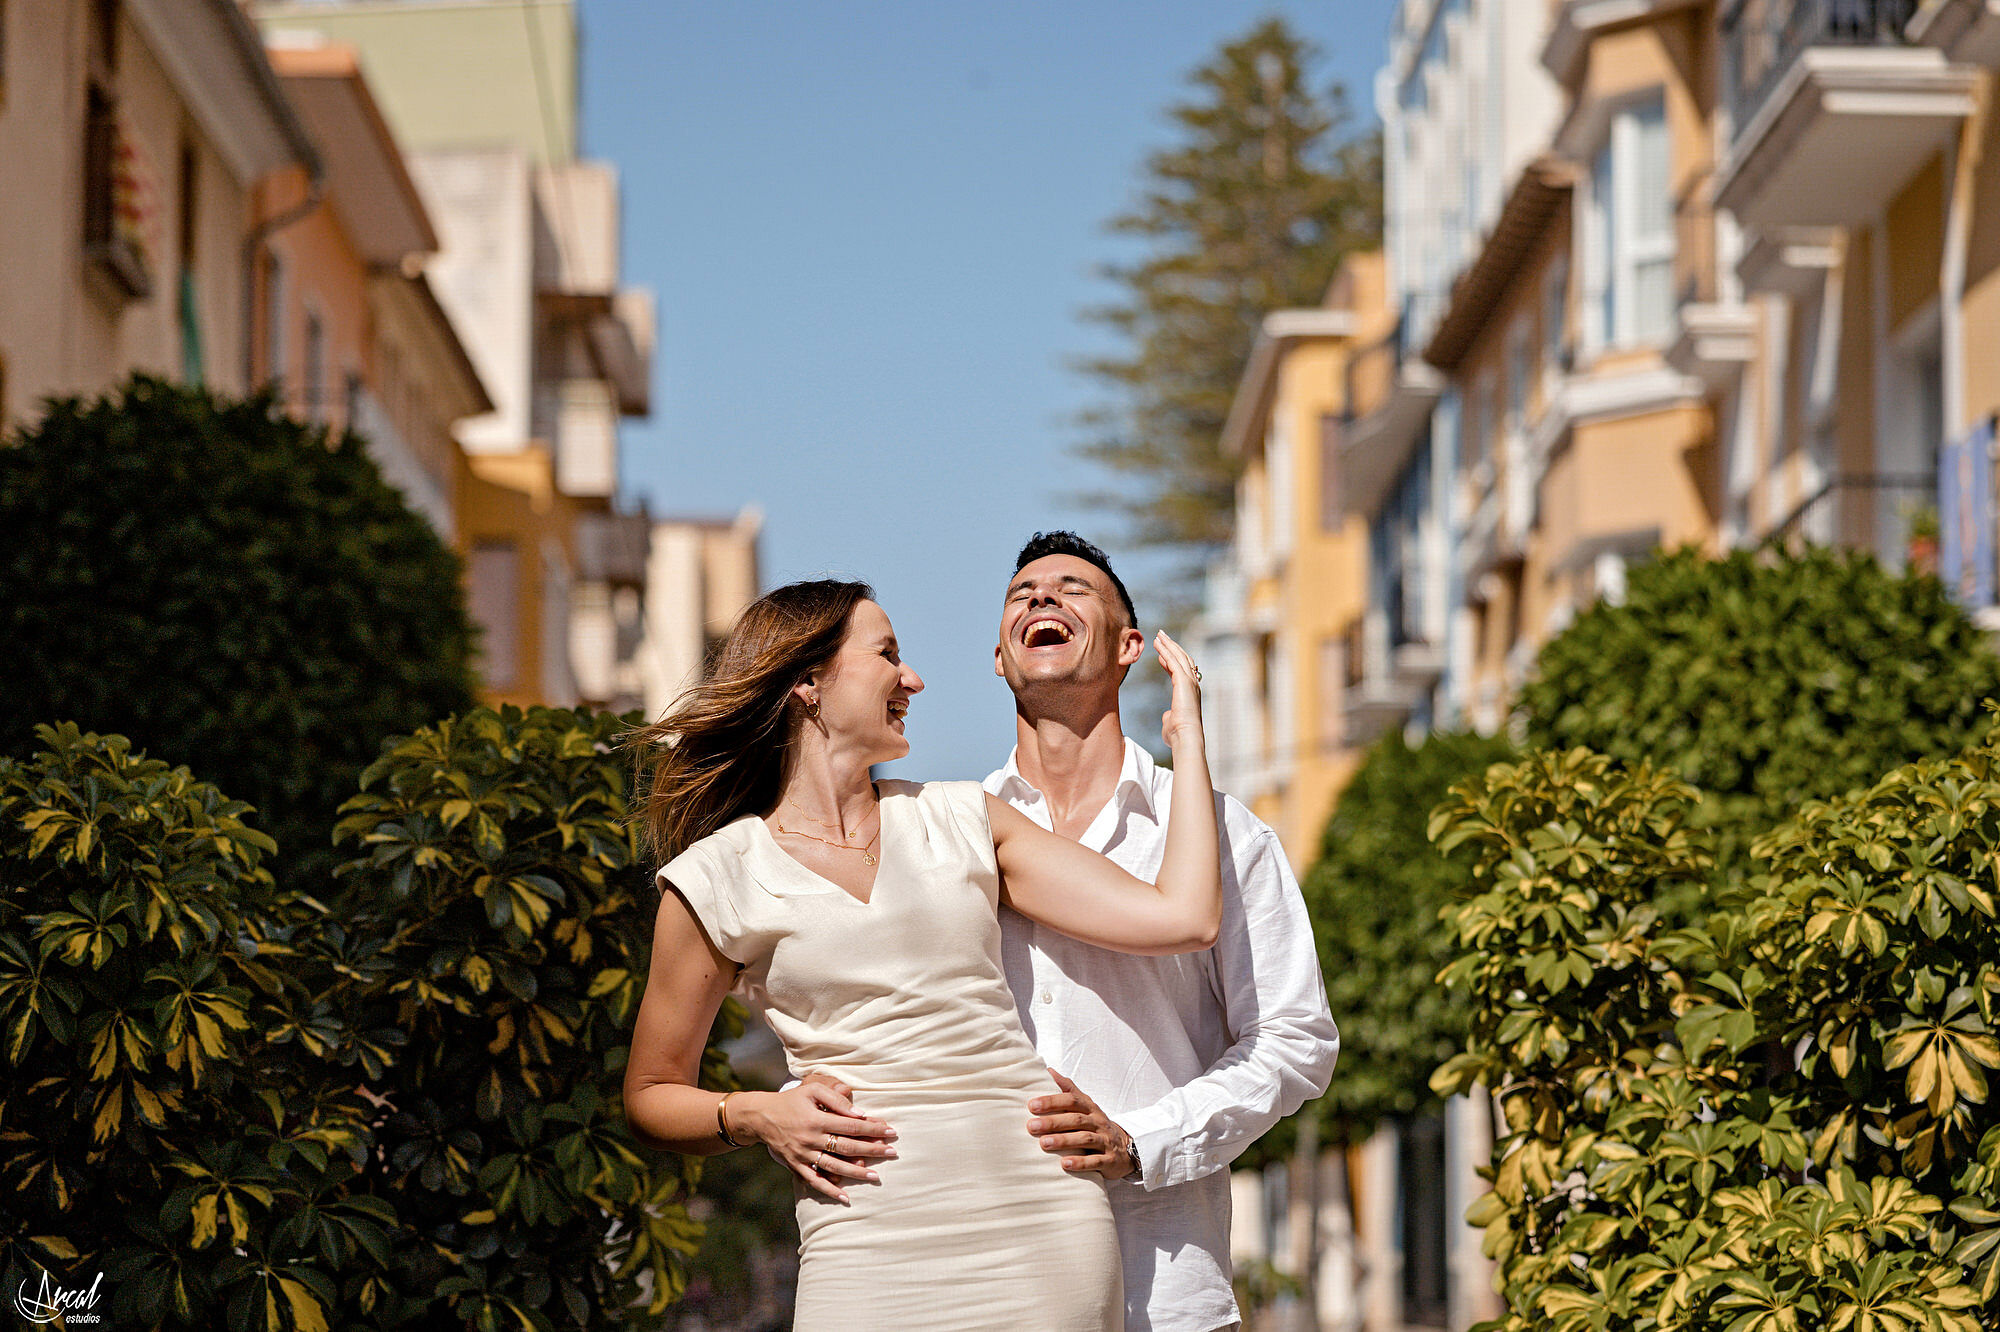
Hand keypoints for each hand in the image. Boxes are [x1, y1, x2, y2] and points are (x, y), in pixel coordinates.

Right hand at [737, 1078, 896, 1201]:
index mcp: (817, 1118)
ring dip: (855, 1172)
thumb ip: (836, 1099)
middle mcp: (811, 1138)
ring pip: (834, 1166)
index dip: (872, 1128)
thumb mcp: (812, 1090)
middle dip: (871, 1150)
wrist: (761, 1117)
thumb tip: (859, 1114)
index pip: (851, 1125)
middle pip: (846, 1147)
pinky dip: (830, 1190)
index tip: (890, 1131)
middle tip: (892, 1153)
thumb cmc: (791, 1100)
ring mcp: (803, 1154)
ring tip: (875, 1176)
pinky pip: (815, 1180)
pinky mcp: (796, 1165)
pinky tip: (845, 1197)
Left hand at [1027, 1069, 1134, 1180]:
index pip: (1072, 1100)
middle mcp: (1098, 1122)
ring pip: (1085, 1139)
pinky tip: (1065, 1164)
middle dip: (1053, 1122)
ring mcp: (1105, 1141)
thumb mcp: (1086, 1105)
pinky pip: (1096, 1161)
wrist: (1127, 1148)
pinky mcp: (1110, 1160)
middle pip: (1076, 1119)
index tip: (1032, 1105)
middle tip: (1032, 1126)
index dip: (1052, 1101)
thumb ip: (1068, 1088)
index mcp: (1090, 1108)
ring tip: (1044, 1143)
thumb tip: (1049, 1070)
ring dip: (1064, 1141)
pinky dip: (1081, 1163)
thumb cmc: (1097, 1125)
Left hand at [1155, 630, 1203, 752]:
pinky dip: (1166, 651)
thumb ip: (1169, 716)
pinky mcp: (1184, 681)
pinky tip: (1157, 644)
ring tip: (1158, 635)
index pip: (1181, 671)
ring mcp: (1190, 682)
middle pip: (1183, 659)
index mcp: (1190, 693)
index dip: (1171, 660)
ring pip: (1179, 657)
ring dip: (1168, 644)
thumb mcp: (1171, 722)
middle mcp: (1193, 685)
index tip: (1162, 653)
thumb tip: (1166, 716)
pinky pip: (1173, 661)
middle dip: (1172, 646)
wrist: (1185, 737)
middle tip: (1162, 636)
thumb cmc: (1177, 735)